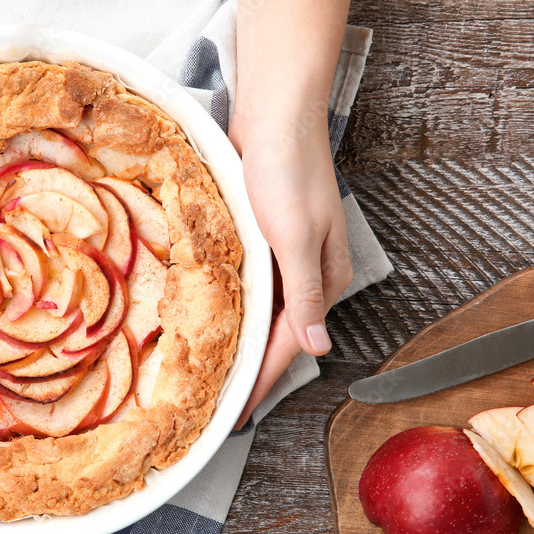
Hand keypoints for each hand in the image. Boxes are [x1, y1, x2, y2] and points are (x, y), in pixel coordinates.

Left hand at [229, 114, 351, 428]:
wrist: (274, 116)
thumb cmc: (287, 170)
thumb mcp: (295, 237)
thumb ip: (305, 294)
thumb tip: (319, 348)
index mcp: (323, 280)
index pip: (289, 348)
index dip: (260, 385)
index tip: (233, 417)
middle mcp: (307, 275)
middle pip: (276, 337)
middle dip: (249, 371)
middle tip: (215, 405)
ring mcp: (286, 258)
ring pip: (261, 315)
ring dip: (240, 343)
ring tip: (211, 374)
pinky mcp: (264, 240)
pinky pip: (249, 288)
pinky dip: (233, 310)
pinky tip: (213, 322)